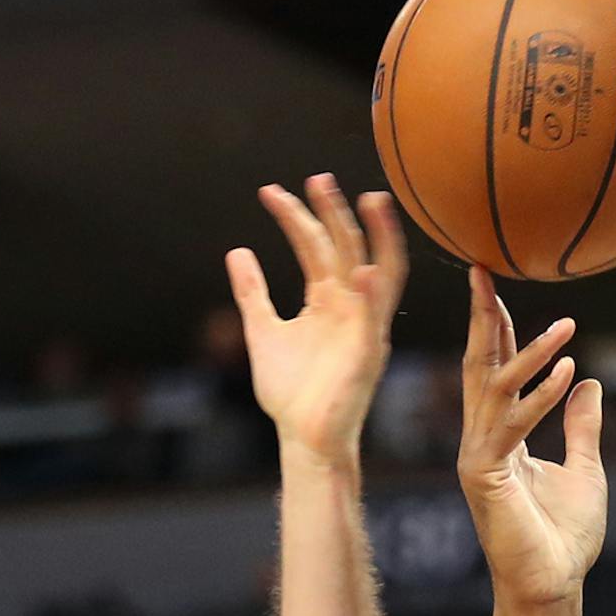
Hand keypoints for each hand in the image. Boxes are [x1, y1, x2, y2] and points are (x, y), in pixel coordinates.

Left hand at [226, 177, 407, 470]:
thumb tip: (238, 251)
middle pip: (345, 247)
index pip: (314, 245)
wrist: (305, 438)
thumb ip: (253, 293)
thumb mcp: (262, 332)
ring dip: (376, 238)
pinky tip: (368, 270)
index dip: (294, 216)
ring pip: (377, 270)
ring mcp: (362, 326)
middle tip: (316, 177)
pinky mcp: (368, 352)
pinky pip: (376, 318)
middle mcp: (349, 306)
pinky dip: (375, 294)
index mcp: (326, 301)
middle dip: (332, 212)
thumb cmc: (290, 394)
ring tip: (369, 200)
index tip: (268, 192)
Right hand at [457, 267, 605, 615]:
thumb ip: (582, 427)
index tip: (495, 285)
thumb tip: (590, 383)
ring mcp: (478, 458)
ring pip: (494, 389)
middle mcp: (481, 441)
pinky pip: (512, 425)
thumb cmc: (564, 538)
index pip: (493, 370)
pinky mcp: (485, 477)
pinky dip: (540, 397)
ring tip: (564, 325)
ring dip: (528, 353)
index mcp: (499, 437)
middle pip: (477, 366)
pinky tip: (567, 372)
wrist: (551, 586)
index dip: (496, 327)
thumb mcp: (585, 470)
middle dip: (481, 317)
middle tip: (482, 269)